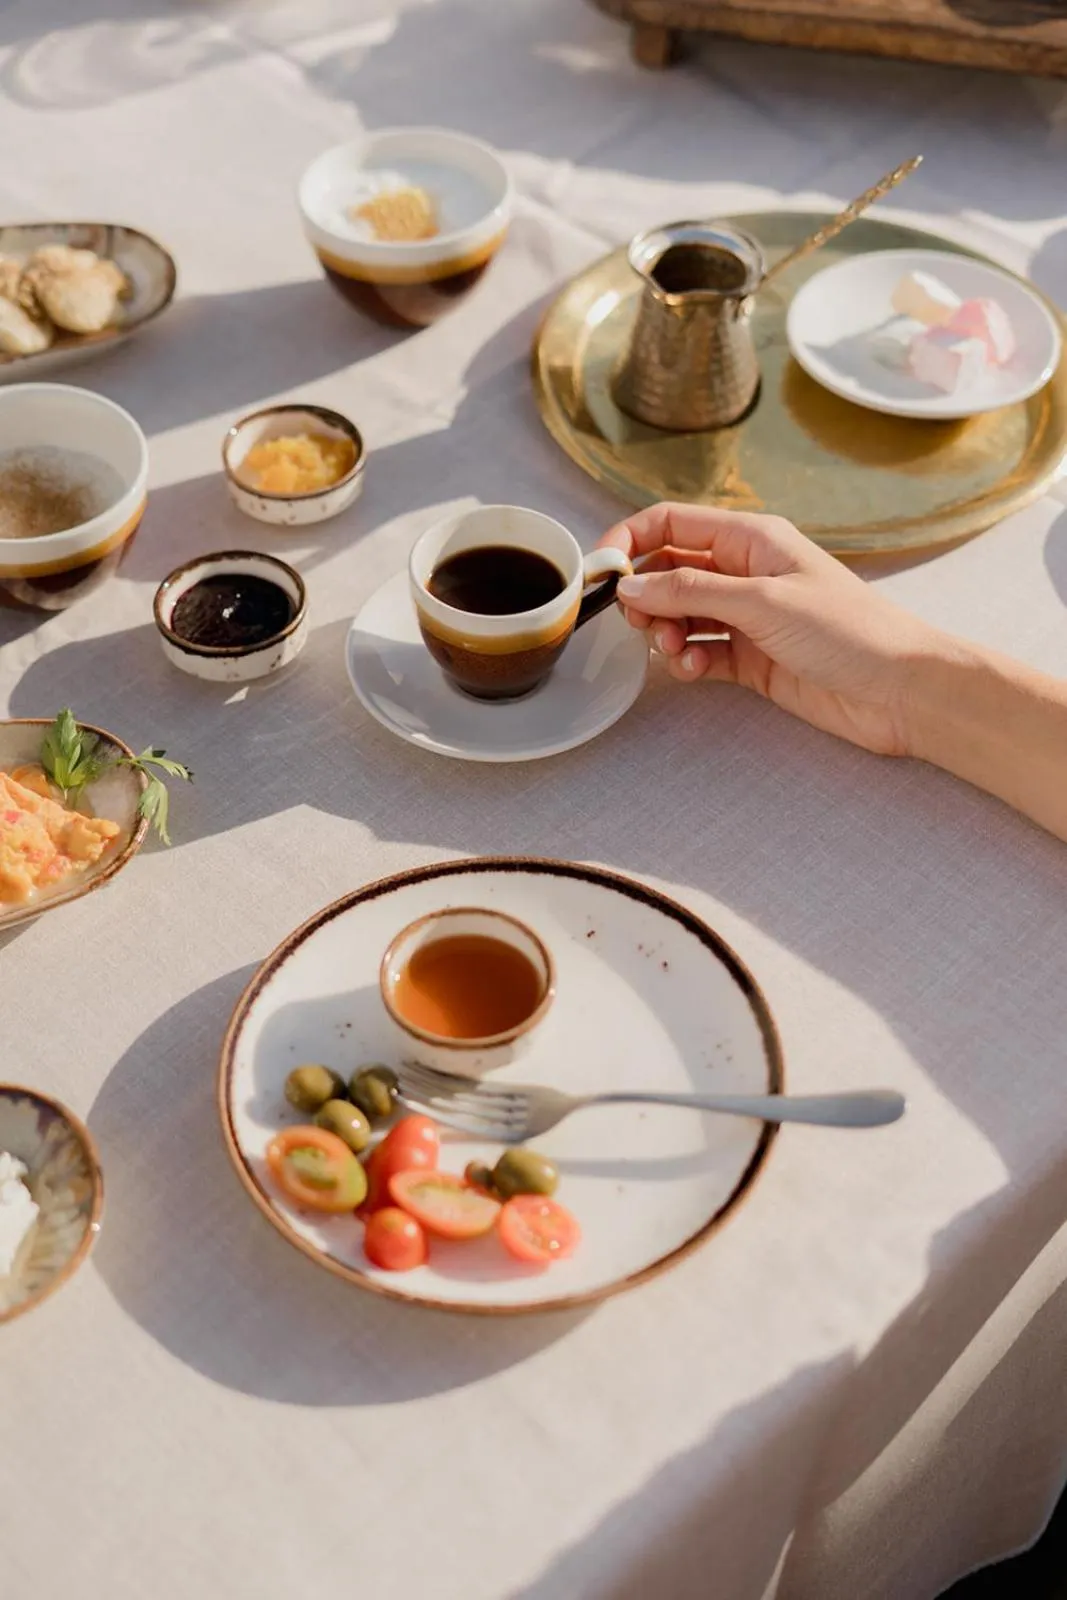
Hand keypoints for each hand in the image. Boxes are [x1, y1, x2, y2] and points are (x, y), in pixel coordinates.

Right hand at [600, 504, 940, 756]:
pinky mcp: (750, 658)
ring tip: (674, 651)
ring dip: (664, 632)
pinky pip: (699, 651)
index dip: (630, 540)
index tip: (602, 573)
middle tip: (641, 623)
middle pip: (668, 571)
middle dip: (645, 595)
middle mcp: (744, 572)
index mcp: (750, 539)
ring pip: (678, 614)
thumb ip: (692, 591)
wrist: (899, 691)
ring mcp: (746, 616)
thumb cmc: (849, 631)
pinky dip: (686, 661)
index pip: (671, 524)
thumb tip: (632, 583)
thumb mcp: (763, 602)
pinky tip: (692, 670)